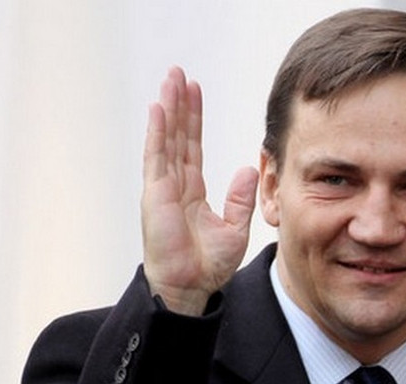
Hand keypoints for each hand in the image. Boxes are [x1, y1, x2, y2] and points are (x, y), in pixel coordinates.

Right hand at [141, 67, 257, 314]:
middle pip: (176, 136)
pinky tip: (158, 108)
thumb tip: (249, 168)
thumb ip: (240, 198)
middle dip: (178, 105)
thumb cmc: (207, 265)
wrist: (191, 287)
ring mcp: (162, 188)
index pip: (191, 146)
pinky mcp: (156, 195)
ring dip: (167, 108)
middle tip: (180, 74)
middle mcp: (175, 184)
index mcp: (192, 191)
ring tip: (171, 79)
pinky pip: (156, 157)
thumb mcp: (234, 228)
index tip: (195, 92)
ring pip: (165, 139)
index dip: (193, 119)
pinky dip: (157, 132)